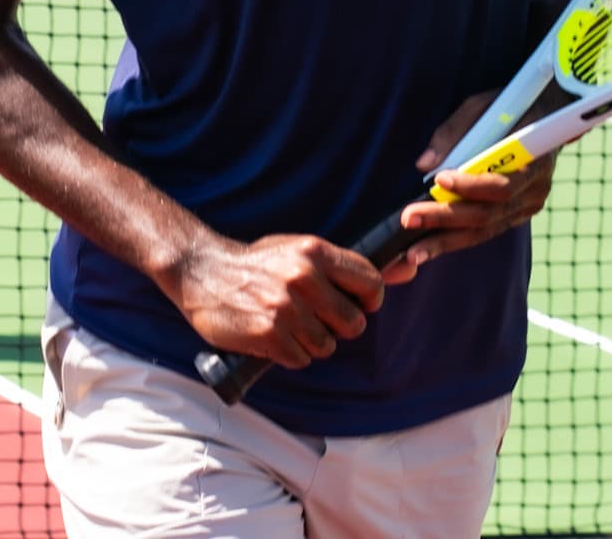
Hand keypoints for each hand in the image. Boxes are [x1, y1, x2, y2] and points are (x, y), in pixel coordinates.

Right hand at [165, 233, 384, 370]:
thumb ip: (348, 266)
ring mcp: (285, 308)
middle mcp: (303, 278)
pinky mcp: (269, 334)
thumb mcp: (300, 252)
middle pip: (353, 323)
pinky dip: (289, 354)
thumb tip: (410, 268)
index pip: (370, 282)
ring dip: (311, 343)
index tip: (356, 303)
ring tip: (288, 324)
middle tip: (314, 317)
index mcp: (314, 252)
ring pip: (326, 346)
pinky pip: (300, 359)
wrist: (201, 271)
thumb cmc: (258, 263)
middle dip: (338, 327)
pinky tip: (272, 336)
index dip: (369, 300)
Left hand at [384, 89, 557, 278]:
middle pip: (488, 213)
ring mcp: (526, 208)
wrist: (545, 118)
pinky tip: (426, 248)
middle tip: (409, 219)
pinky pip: (483, 232)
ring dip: (444, 241)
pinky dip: (453, 240)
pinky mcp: (515, 217)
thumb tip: (424, 164)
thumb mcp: (482, 107)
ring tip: (412, 252)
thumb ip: (454, 132)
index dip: (471, 185)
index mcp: (535, 162)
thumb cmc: (509, 109)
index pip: (502, 184)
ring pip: (483, 230)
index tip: (440, 179)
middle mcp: (534, 191)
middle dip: (444, 218)